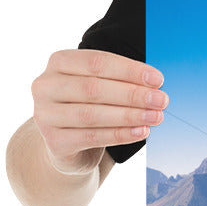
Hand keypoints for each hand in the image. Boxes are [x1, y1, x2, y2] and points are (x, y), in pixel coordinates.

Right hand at [31, 49, 167, 173]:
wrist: (69, 143)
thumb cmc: (91, 105)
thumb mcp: (101, 85)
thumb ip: (121, 79)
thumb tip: (155, 83)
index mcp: (59, 62)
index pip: (96, 62)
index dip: (129, 70)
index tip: (157, 79)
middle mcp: (45, 86)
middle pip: (93, 88)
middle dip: (132, 94)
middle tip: (161, 100)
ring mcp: (45, 115)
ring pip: (92, 114)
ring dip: (129, 115)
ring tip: (156, 117)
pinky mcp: (54, 141)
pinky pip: (92, 137)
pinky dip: (120, 134)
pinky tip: (141, 132)